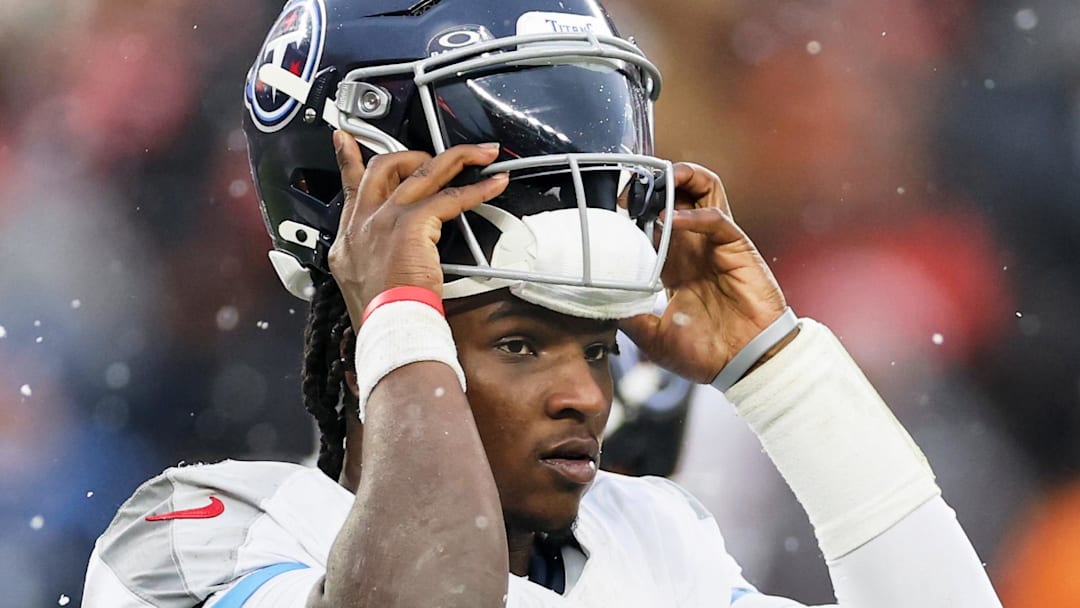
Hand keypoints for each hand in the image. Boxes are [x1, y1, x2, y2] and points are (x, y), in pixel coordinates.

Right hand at [327, 131, 508, 328]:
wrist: (387, 330)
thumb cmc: (381, 317)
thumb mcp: (364, 282)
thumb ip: (374, 259)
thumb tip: (394, 253)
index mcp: (348, 237)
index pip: (349, 187)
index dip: (348, 159)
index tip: (345, 139)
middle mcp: (362, 222)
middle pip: (383, 167)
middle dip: (412, 153)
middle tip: (435, 155)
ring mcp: (384, 219)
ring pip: (421, 172)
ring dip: (456, 158)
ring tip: (480, 154)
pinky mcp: (410, 224)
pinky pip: (450, 197)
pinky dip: (477, 189)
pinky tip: (493, 185)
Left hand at [620, 163, 788, 382]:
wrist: (744, 367)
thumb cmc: (707, 355)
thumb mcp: (653, 337)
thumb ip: (629, 317)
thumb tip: (597, 304)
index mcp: (676, 267)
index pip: (654, 224)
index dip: (636, 210)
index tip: (613, 206)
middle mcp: (695, 249)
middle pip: (681, 196)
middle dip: (657, 183)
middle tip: (631, 187)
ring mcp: (717, 246)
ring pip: (706, 192)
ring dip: (684, 178)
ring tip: (660, 179)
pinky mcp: (738, 249)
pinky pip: (717, 219)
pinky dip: (695, 214)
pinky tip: (674, 218)